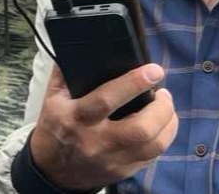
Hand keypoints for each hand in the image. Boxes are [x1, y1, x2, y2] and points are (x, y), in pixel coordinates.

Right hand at [30, 63, 177, 190]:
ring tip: (166, 107)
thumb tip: (80, 46)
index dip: (135, 83)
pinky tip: (161, 124)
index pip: (107, 99)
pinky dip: (163, 137)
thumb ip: (67, 71)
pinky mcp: (122, 172)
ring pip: (153, 145)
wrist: (50, 172)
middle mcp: (95, 141)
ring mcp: (111, 160)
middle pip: (140, 129)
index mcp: (76, 117)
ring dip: (168, 122)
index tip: (154, 70)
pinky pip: (153, 156)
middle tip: (163, 92)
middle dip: (162, 107)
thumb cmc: (56, 127)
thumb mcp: (54, 97)